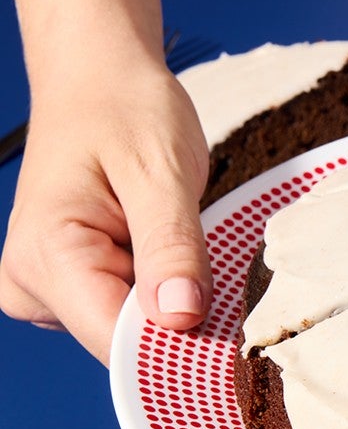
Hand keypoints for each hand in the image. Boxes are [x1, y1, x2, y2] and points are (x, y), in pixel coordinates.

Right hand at [0, 54, 210, 366]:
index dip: (178, 347)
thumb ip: (171, 248)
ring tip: (185, 248)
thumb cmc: (126, 111)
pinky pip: (130, 314)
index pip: (115, 342)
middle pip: (125, 344)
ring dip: (175, 304)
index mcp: (45, 255)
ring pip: (132, 334)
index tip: (233, 343)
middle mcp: (33, 282)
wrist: (101, 80)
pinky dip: (165, 293)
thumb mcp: (162, 173)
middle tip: (216, 271)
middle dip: (180, 321)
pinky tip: (171, 257)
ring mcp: (50, 289)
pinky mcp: (74, 287)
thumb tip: (180, 317)